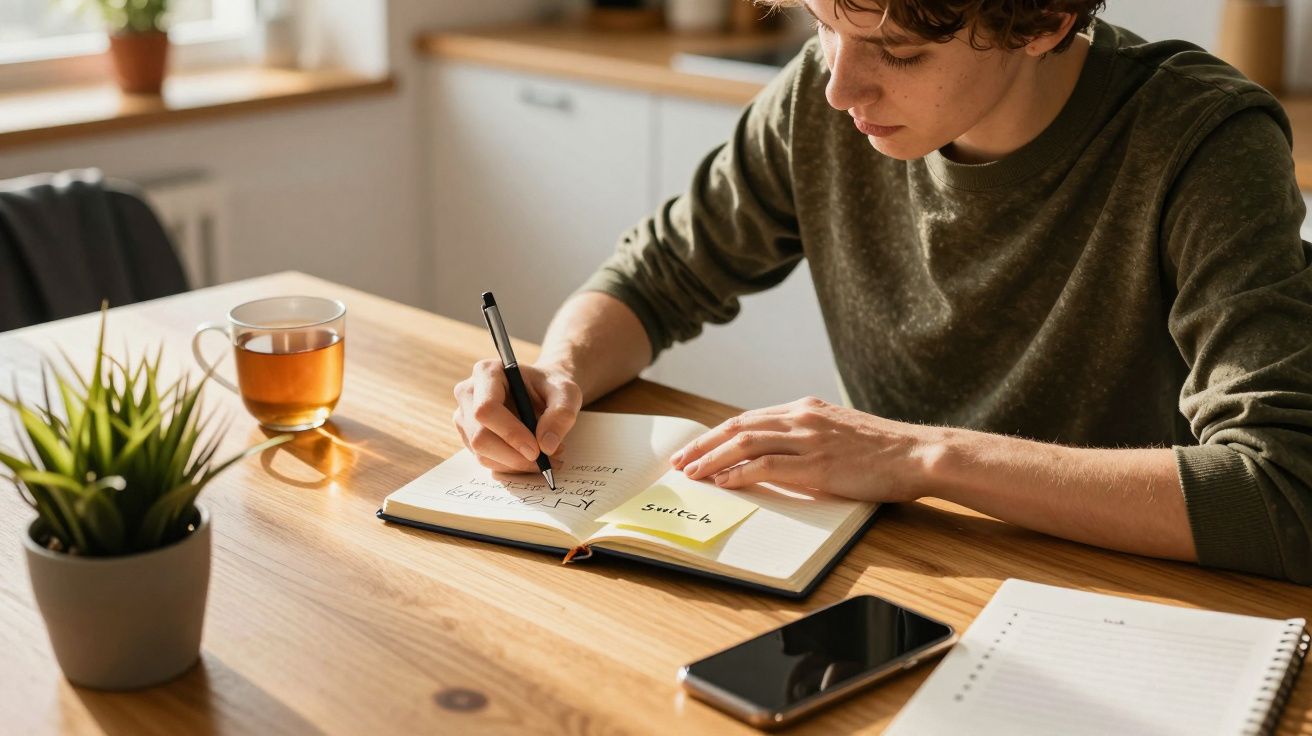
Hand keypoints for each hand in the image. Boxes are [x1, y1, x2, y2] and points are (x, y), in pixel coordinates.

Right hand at [452, 360, 581, 472]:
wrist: (543, 391)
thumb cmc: (552, 387)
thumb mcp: (567, 393)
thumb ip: (561, 414)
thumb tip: (546, 446)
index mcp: (487, 372)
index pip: (487, 409)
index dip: (510, 433)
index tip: (537, 450)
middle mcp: (468, 393)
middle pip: (480, 437)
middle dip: (514, 457)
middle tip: (546, 461)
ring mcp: (465, 416)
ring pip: (482, 454)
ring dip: (515, 464)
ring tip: (546, 458)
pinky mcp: (469, 436)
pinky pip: (486, 460)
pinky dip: (511, 466)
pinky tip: (531, 458)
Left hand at [669, 396, 940, 502]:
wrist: (917, 453)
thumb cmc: (883, 451)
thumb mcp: (838, 432)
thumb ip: (808, 436)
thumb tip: (777, 455)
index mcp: (806, 409)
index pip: (749, 418)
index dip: (718, 434)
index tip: (697, 448)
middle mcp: (802, 418)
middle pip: (738, 426)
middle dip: (705, 444)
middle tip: (680, 460)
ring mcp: (809, 439)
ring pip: (745, 442)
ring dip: (712, 459)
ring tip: (692, 473)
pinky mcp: (817, 463)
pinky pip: (767, 465)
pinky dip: (740, 473)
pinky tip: (724, 482)